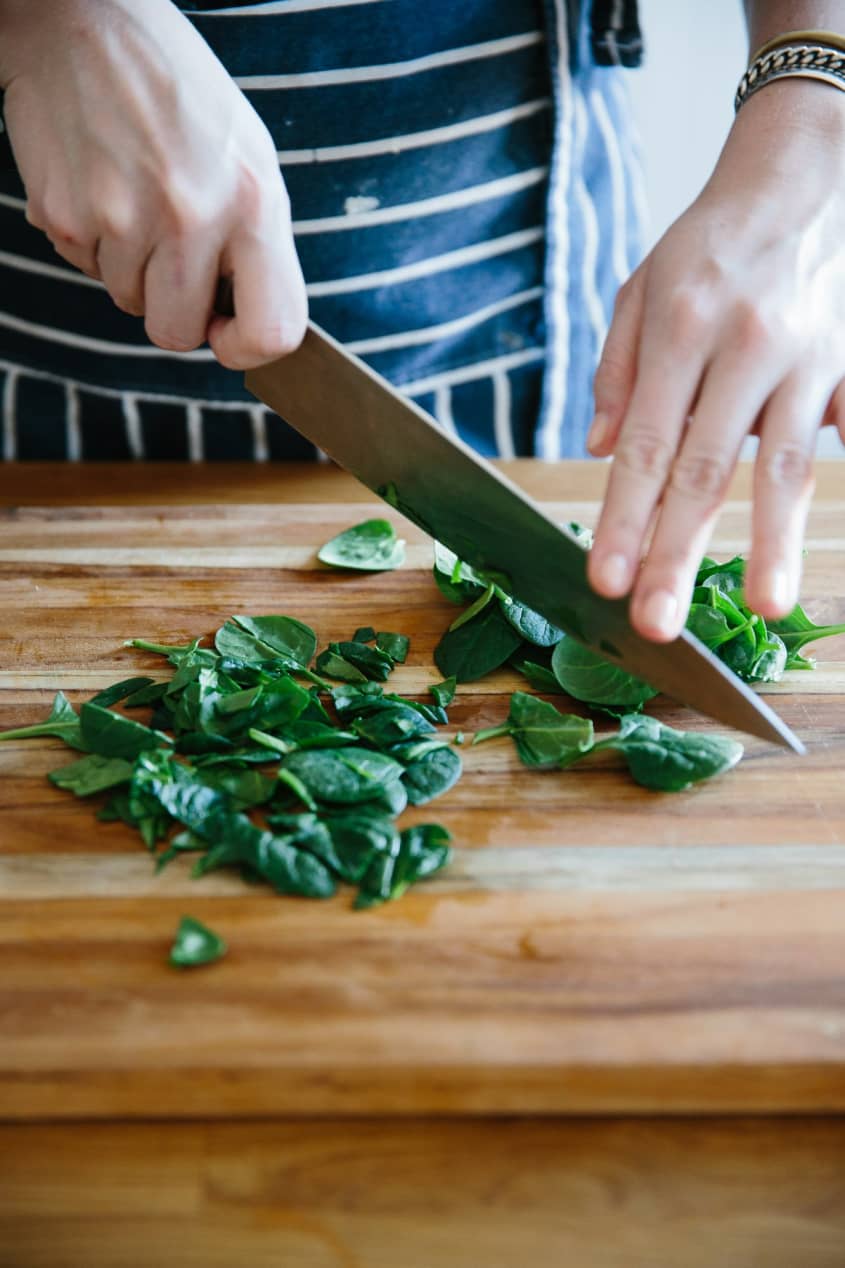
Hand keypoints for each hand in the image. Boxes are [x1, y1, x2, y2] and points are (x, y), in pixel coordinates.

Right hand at [0, 0, 305, 367]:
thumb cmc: (179, 95)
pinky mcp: (65, 217)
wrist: (84, 22)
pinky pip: (87, 269)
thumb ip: (257, 245)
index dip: (249, 349)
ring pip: (128, 302)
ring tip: (136, 197)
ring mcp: (123, 219)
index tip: (227, 333)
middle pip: (178, 334)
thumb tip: (247, 322)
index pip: (272, 329)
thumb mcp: (249, 160)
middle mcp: (191, 216)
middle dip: (174, 310)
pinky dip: (95, 242)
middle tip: (172, 258)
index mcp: (253, 203)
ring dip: (132, 268)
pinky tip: (103, 185)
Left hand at [586, 79, 844, 640]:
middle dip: (678, 553)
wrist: (805, 177)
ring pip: (788, 468)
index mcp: (682, 330)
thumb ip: (617, 371)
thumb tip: (603, 451)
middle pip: (708, 471)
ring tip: (765, 605)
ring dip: (774, 542)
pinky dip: (833, 482)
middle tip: (657, 622)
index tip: (604, 578)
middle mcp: (745, 348)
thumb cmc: (708, 243)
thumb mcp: (641, 289)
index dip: (624, 518)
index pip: (647, 448)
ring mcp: (807, 360)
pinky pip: (840, 432)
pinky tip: (815, 546)